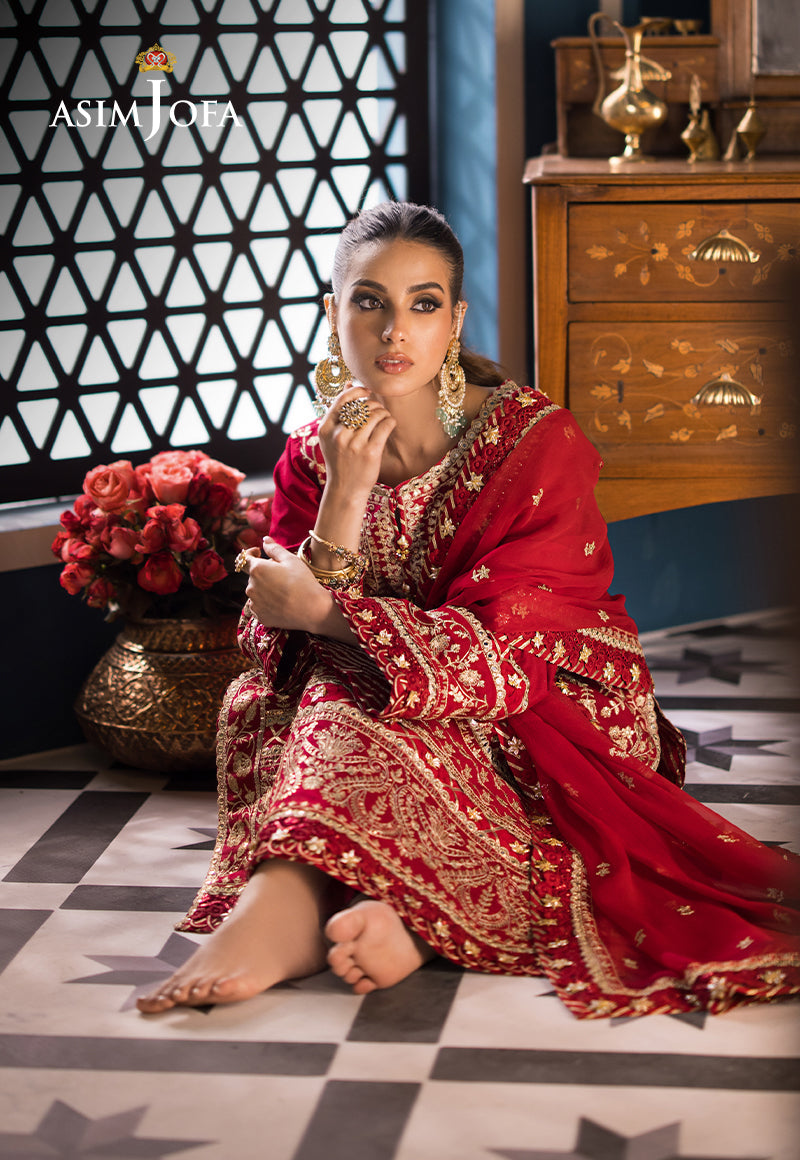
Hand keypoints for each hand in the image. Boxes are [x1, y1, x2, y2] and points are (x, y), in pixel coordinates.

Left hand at [243, 538, 331, 632]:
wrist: (312, 610)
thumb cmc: (303, 582)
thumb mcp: (291, 560)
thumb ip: (274, 548)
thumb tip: (264, 540)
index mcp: (257, 569)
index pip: (244, 559)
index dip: (251, 553)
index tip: (258, 552)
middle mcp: (251, 587)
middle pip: (253, 576)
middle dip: (263, 572)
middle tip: (282, 574)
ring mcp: (254, 603)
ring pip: (256, 591)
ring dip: (264, 588)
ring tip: (283, 590)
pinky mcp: (260, 616)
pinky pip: (259, 606)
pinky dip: (266, 602)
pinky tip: (281, 602)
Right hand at [318, 384, 395, 498]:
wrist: (344, 491)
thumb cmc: (340, 462)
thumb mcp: (331, 438)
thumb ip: (338, 413)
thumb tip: (349, 383)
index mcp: (326, 429)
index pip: (343, 400)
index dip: (357, 391)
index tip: (367, 392)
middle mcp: (338, 435)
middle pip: (361, 406)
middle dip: (374, 405)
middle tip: (378, 411)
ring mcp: (354, 444)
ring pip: (375, 414)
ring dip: (383, 413)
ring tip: (385, 418)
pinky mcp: (370, 452)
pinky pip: (385, 426)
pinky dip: (390, 421)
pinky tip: (390, 424)